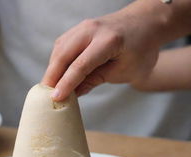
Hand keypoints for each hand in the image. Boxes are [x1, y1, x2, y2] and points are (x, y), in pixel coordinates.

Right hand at [42, 9, 159, 100]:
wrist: (145, 23)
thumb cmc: (141, 50)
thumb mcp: (124, 72)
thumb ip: (96, 80)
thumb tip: (74, 92)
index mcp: (108, 41)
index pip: (80, 65)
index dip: (66, 84)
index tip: (56, 98)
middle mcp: (92, 29)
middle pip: (63, 54)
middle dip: (52, 76)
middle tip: (45, 95)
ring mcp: (84, 26)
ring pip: (60, 49)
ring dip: (52, 69)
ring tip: (50, 87)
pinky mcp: (80, 29)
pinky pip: (63, 45)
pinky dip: (57, 61)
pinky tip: (57, 73)